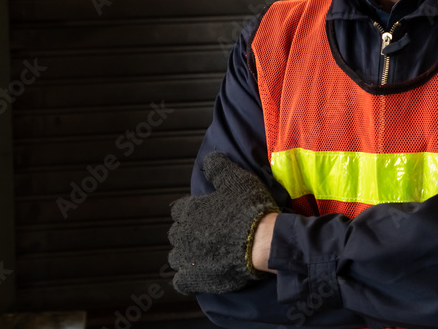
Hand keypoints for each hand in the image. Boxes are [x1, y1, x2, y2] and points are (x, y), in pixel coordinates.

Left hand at [167, 152, 279, 293]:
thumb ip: (218, 167)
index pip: (178, 210)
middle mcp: (183, 234)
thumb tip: (209, 157)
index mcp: (189, 210)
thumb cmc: (249, 208)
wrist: (261, 241)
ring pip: (176, 257)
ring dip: (187, 256)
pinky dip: (188, 279)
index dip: (190, 212)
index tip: (203, 215)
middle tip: (208, 235)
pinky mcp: (195, 279)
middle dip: (187, 234)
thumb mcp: (236, 179)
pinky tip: (200, 275)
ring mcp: (187, 258)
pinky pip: (181, 281)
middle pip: (176, 234)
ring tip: (205, 256)